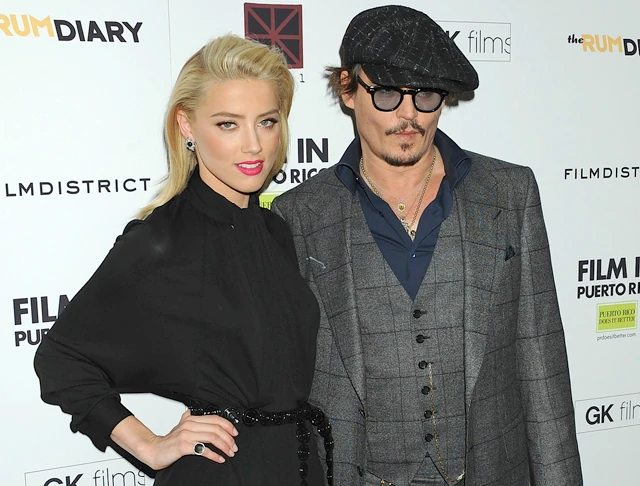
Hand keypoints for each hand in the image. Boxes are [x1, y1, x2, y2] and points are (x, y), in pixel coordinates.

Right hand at [113, 410, 238, 470]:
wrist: (153, 450)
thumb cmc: (168, 441)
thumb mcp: (179, 426)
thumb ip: (187, 419)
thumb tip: (190, 411)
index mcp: (191, 419)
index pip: (215, 419)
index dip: (227, 425)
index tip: (235, 433)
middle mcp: (190, 425)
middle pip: (216, 428)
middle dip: (228, 438)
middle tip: (234, 446)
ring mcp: (187, 435)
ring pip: (212, 437)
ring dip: (224, 446)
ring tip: (229, 453)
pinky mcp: (184, 446)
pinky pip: (203, 450)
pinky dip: (214, 455)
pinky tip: (219, 458)